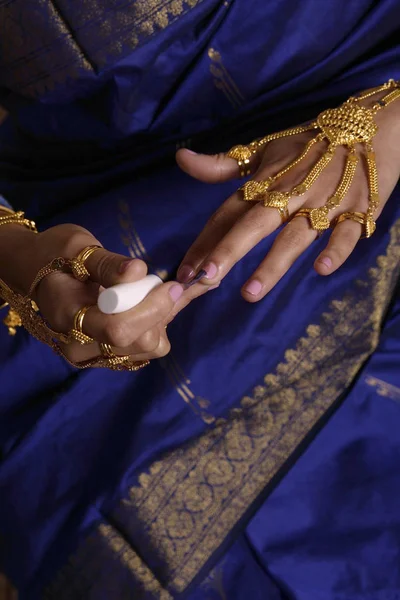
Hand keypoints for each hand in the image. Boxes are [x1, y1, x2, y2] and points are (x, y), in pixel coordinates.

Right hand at [0, 222, 183, 364]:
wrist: (37, 274)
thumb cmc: (55, 255)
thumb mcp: (78, 247)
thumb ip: (108, 263)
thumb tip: (138, 271)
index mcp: (67, 316)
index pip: (119, 328)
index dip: (152, 308)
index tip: (171, 285)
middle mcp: (78, 346)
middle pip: (140, 343)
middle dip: (158, 311)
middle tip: (155, 284)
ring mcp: (93, 355)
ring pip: (149, 348)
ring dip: (159, 319)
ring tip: (146, 293)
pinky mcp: (109, 356)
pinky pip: (147, 348)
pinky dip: (157, 325)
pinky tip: (148, 305)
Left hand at [176, 96, 399, 301]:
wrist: (368, 125)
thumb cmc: (309, 144)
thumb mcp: (264, 149)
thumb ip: (222, 164)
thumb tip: (180, 158)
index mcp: (264, 181)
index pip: (227, 214)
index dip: (204, 242)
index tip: (183, 271)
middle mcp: (289, 194)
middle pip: (253, 225)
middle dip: (228, 251)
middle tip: (204, 281)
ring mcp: (322, 204)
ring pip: (293, 236)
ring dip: (272, 263)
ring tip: (249, 293)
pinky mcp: (356, 210)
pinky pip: (346, 233)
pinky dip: (335, 249)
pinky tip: (321, 269)